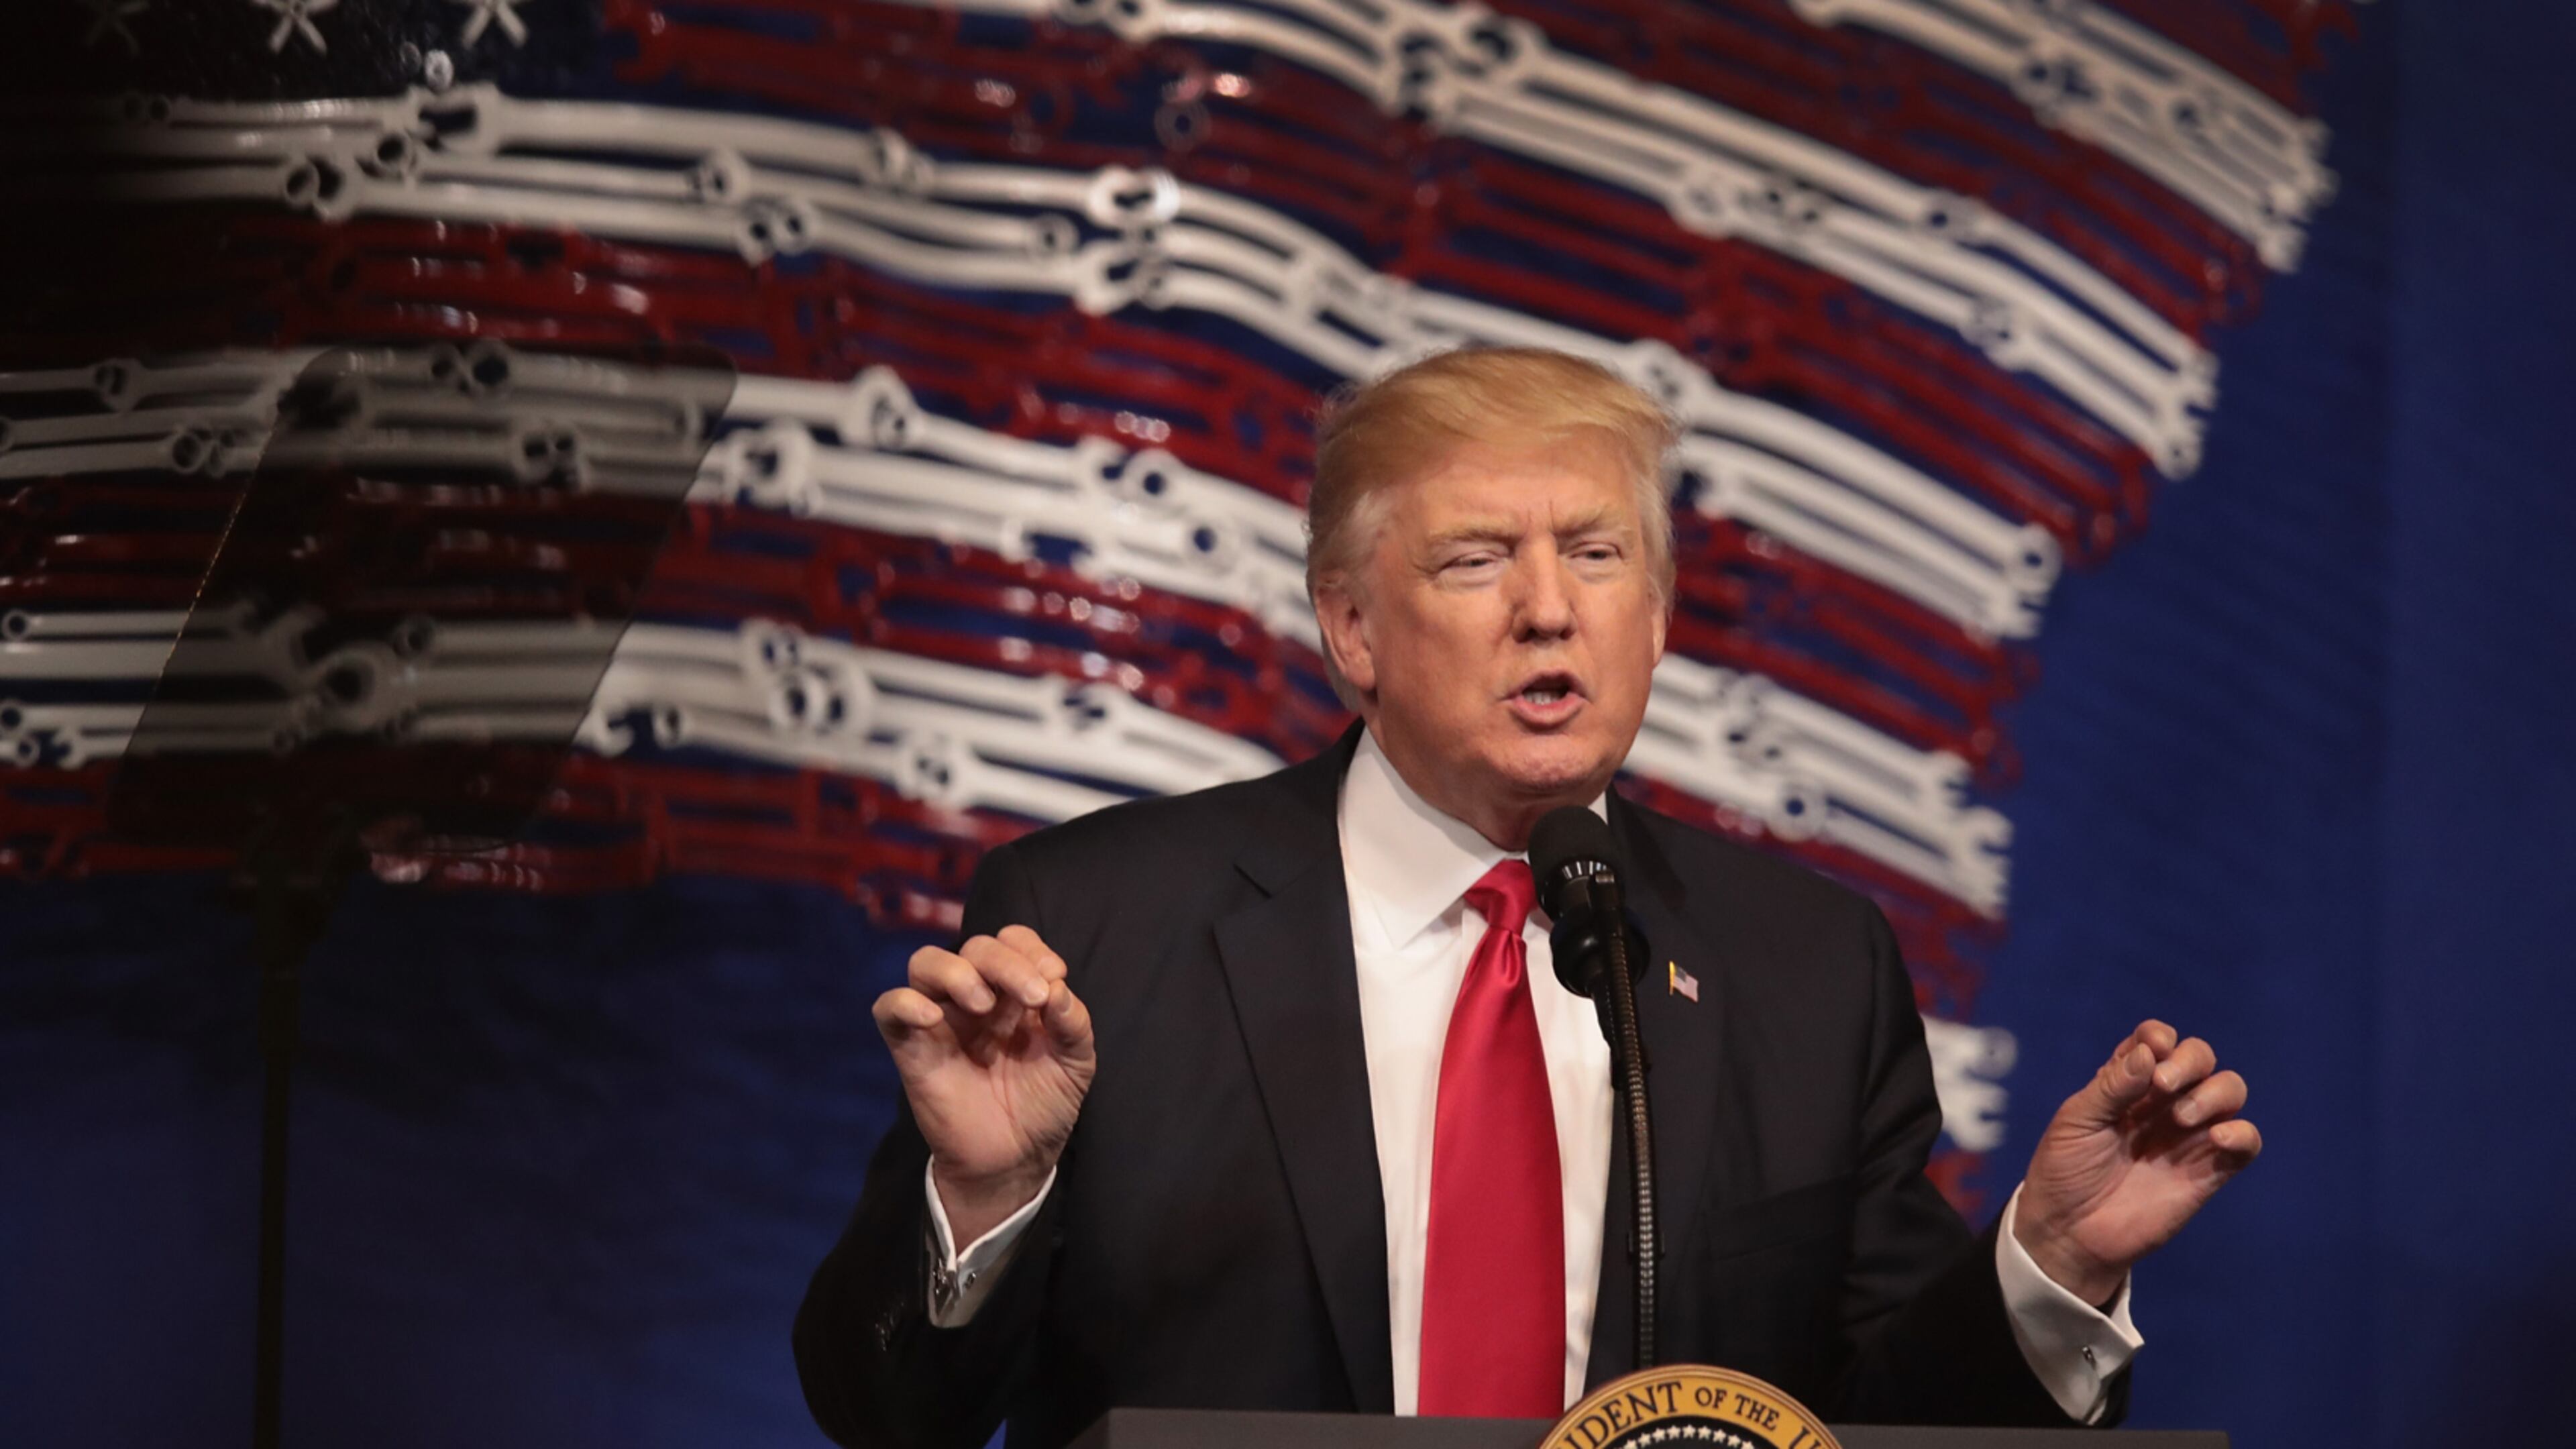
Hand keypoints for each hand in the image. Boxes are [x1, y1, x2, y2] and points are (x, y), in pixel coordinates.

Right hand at [873, 924, 1095, 1244]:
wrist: (1015, 1160)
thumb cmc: (1045, 1106)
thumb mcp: (1075, 1063)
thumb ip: (1073, 1022)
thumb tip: (1057, 987)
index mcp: (1015, 992)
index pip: (1012, 940)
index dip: (1031, 949)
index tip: (1053, 977)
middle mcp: (976, 996)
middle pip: (975, 947)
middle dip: (1005, 962)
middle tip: (1032, 997)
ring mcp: (940, 1019)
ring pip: (926, 962)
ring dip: (956, 971)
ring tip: (983, 1004)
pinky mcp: (910, 1047)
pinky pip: (888, 1007)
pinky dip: (904, 1002)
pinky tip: (933, 1018)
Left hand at [2014, 1019, 2261, 1304]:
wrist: (2071, 1232)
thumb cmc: (2065, 1170)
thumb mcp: (2076, 1121)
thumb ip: (2112, 1086)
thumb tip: (2150, 1051)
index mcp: (2127, 1083)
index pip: (2158, 1041)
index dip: (2160, 1037)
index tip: (2152, 1051)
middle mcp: (2163, 1102)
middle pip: (2200, 1057)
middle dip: (2191, 1061)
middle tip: (2164, 1086)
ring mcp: (2189, 1134)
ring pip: (2229, 1091)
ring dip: (2214, 1092)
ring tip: (2181, 1117)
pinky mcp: (2209, 1170)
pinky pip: (2247, 1142)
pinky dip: (2243, 1132)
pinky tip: (2217, 1137)